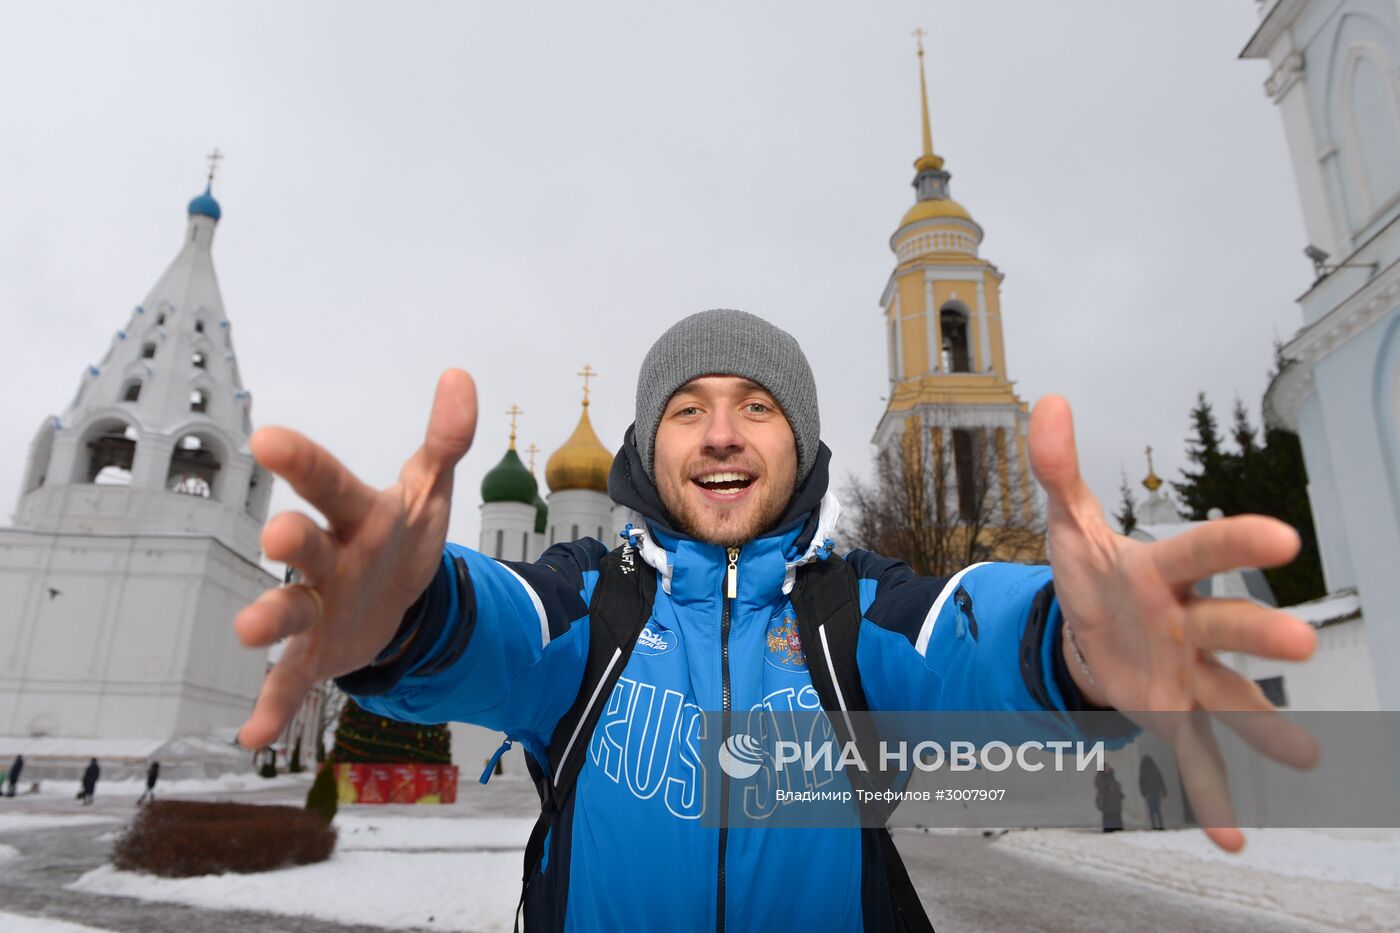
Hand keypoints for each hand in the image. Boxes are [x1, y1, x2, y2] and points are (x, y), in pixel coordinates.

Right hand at [233, 369, 476, 749]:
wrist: (395, 602)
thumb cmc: (401, 536)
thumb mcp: (429, 491)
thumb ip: (445, 440)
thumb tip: (460, 377)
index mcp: (357, 515)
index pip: (331, 483)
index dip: (304, 462)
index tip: (268, 437)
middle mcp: (327, 559)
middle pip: (307, 546)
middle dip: (292, 540)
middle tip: (277, 536)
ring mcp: (316, 608)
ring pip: (289, 612)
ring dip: (269, 619)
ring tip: (247, 630)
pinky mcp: (316, 655)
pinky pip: (290, 683)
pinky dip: (272, 708)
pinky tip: (251, 738)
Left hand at [1028, 395, 1317, 851]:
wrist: (1098, 627)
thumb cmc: (1096, 573)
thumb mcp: (1067, 523)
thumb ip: (1057, 468)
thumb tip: (1048, 403)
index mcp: (1161, 572)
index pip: (1200, 551)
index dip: (1235, 542)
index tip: (1283, 539)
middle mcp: (1187, 622)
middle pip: (1225, 627)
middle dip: (1258, 636)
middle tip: (1300, 648)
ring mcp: (1186, 673)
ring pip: (1229, 699)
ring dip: (1263, 727)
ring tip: (1308, 757)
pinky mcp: (1172, 715)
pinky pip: (1194, 758)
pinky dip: (1211, 796)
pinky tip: (1232, 835)